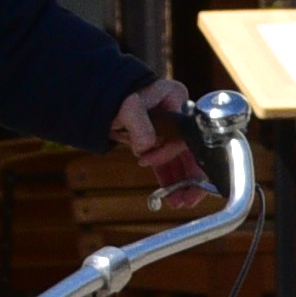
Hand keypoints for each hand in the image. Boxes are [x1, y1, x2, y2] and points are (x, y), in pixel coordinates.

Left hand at [112, 83, 215, 214]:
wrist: (103, 94)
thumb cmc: (118, 94)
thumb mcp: (128, 106)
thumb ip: (139, 125)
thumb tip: (147, 147)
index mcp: (178, 100)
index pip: (185, 134)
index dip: (171, 153)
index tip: (145, 160)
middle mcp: (180, 114)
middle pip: (192, 151)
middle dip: (189, 178)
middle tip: (185, 200)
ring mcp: (172, 128)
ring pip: (182, 160)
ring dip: (181, 182)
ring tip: (177, 202)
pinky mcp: (162, 139)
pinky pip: (169, 161)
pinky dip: (169, 177)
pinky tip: (168, 193)